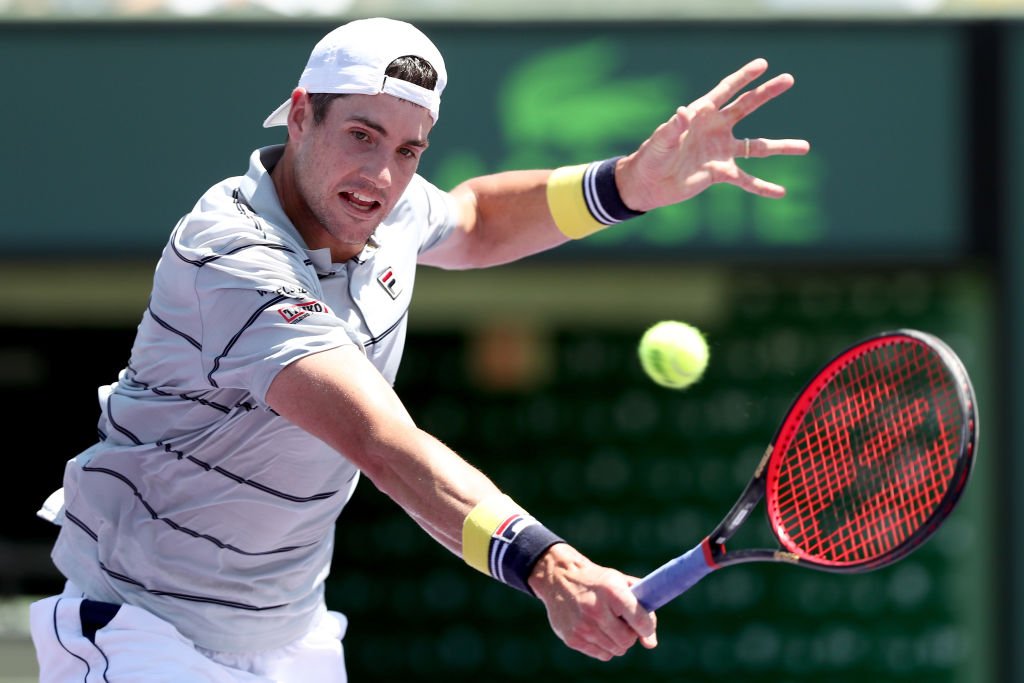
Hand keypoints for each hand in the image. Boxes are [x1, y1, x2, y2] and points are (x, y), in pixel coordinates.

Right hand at [528, 543, 656, 660]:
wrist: (559, 578)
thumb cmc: (597, 581)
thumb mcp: (620, 582)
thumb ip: (642, 608)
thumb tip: (651, 644)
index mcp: (611, 591)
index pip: (640, 621)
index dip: (647, 627)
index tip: (645, 626)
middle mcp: (596, 609)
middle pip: (628, 640)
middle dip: (630, 634)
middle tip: (623, 623)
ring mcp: (582, 626)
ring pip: (616, 649)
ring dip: (617, 641)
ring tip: (608, 625)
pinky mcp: (572, 638)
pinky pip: (601, 654)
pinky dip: (604, 646)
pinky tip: (597, 630)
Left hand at [616, 57, 810, 211]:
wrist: (649, 183)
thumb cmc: (652, 157)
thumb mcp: (660, 141)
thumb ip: (672, 128)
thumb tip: (683, 113)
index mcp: (701, 114)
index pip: (725, 91)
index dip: (743, 77)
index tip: (763, 64)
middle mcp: (716, 128)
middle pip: (746, 107)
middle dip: (766, 93)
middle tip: (788, 79)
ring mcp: (721, 150)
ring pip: (756, 146)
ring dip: (780, 146)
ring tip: (805, 147)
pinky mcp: (721, 172)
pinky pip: (746, 180)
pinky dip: (762, 187)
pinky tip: (780, 193)